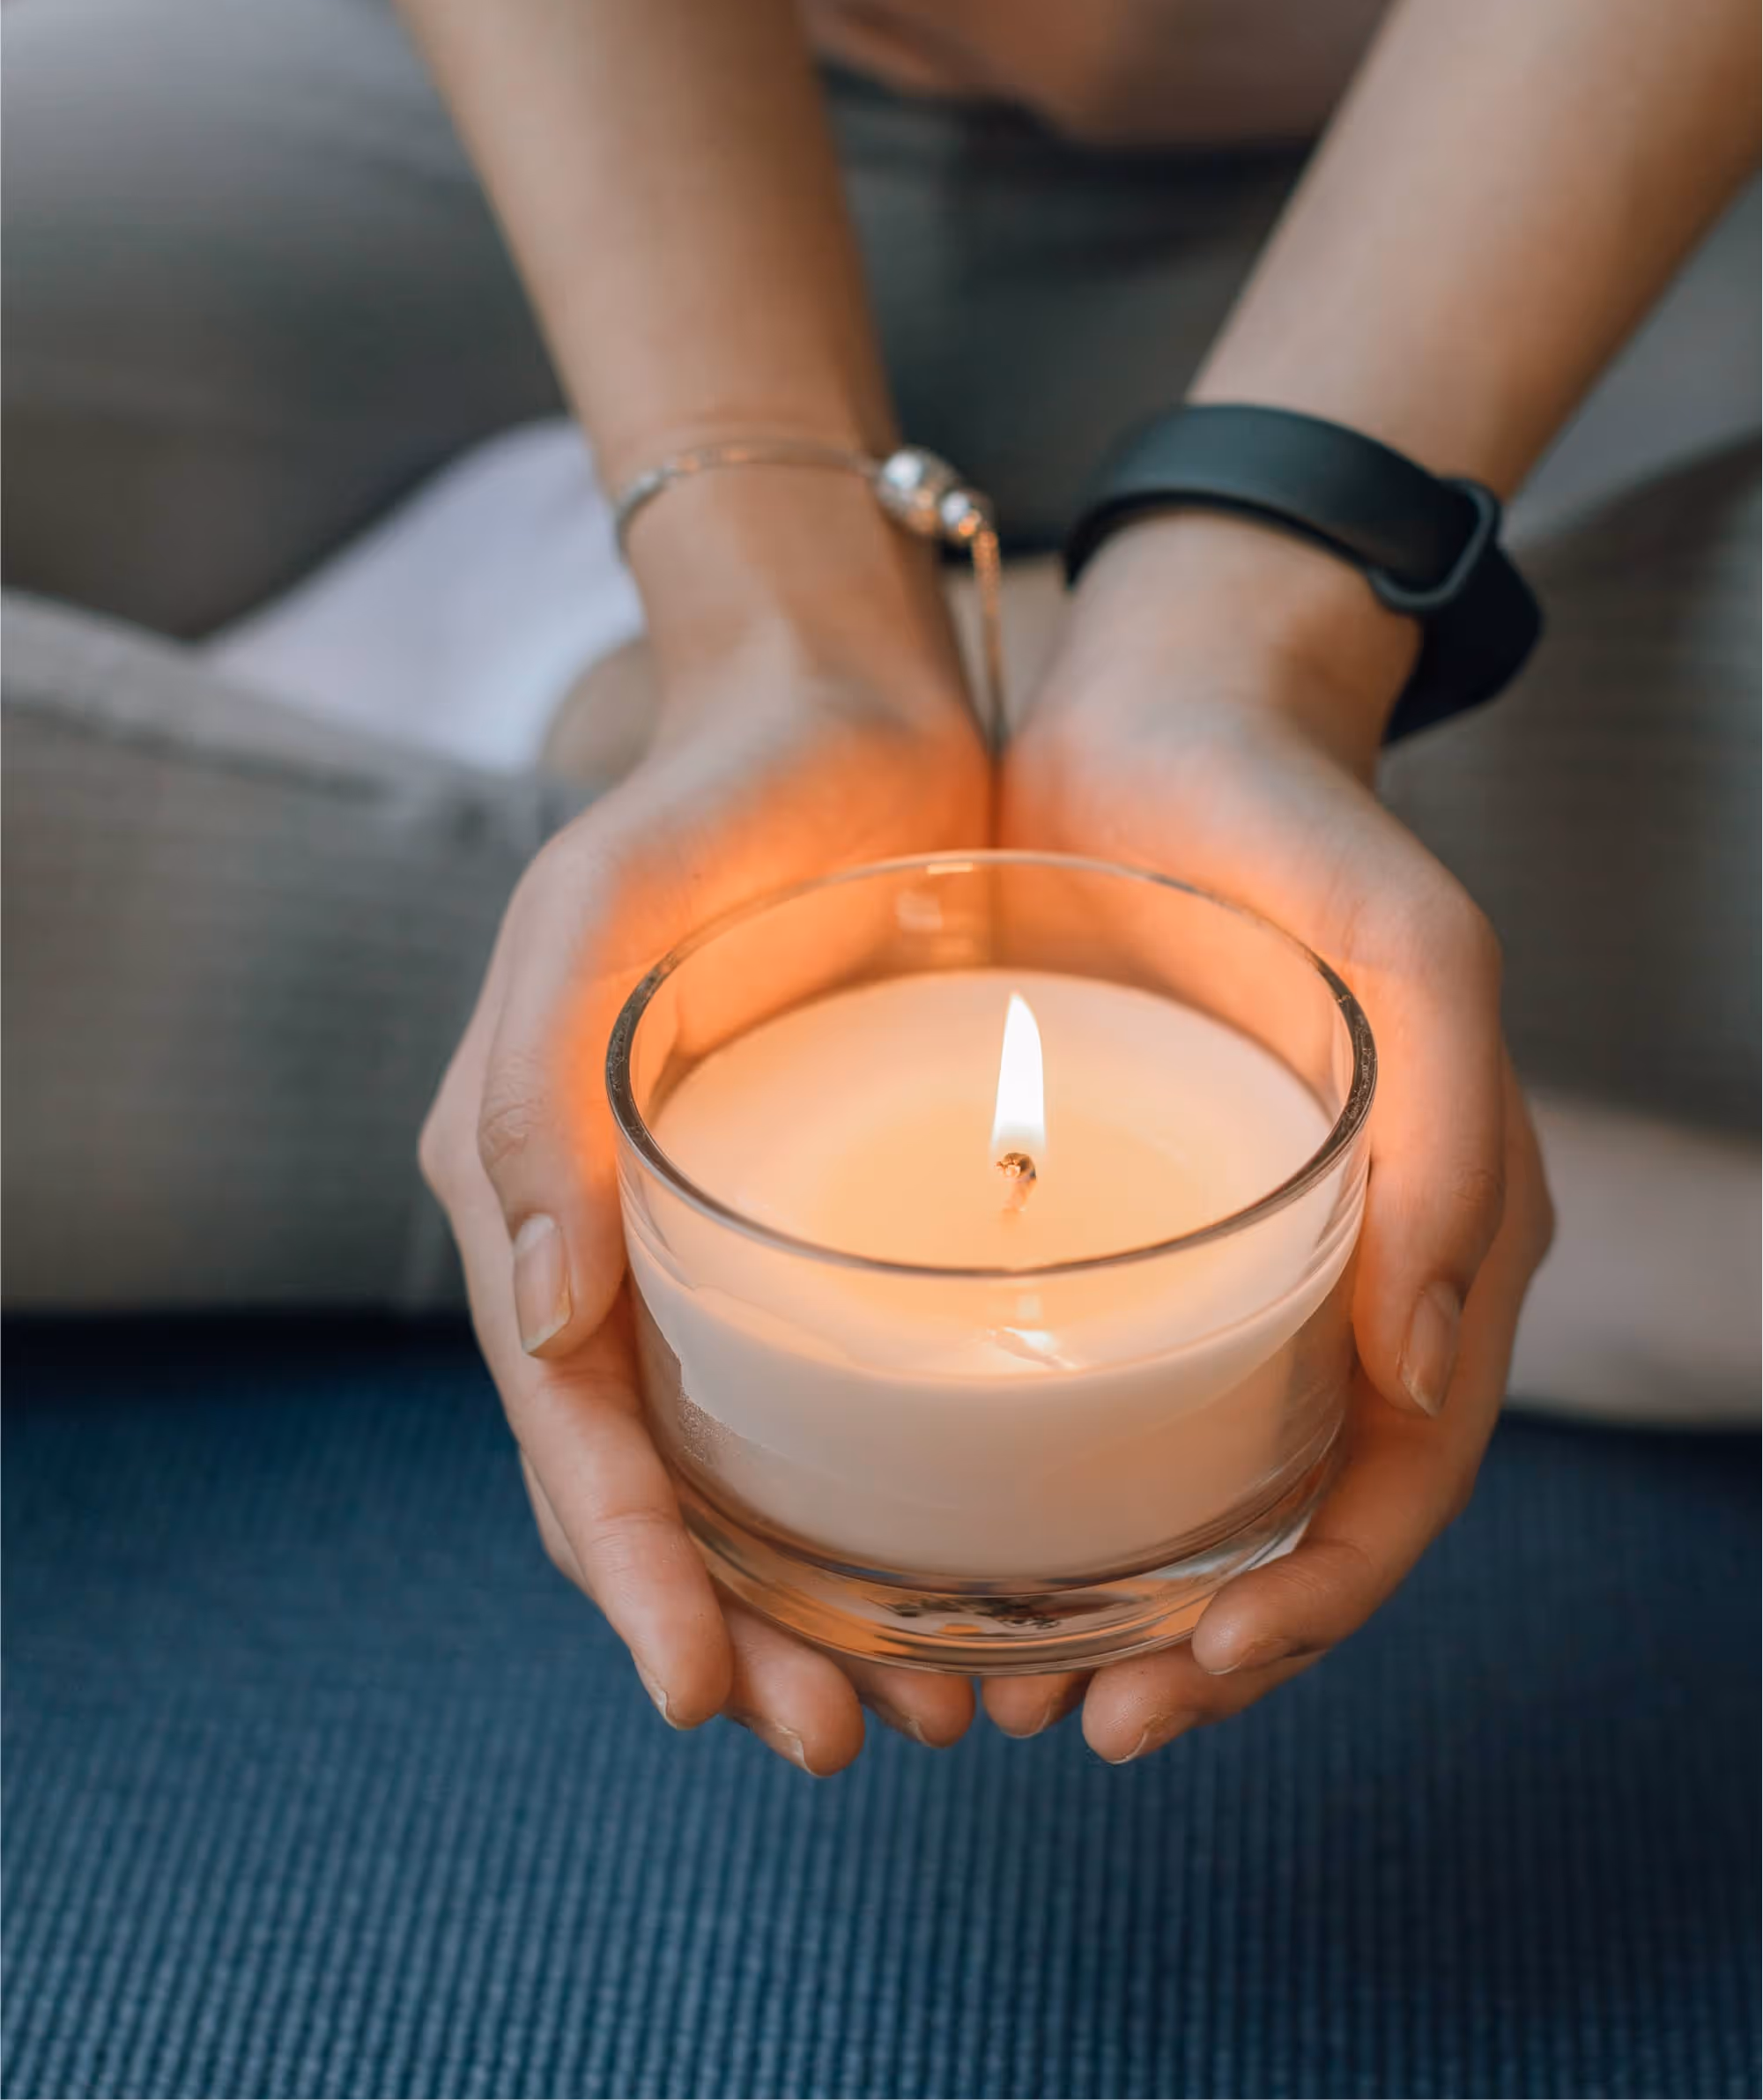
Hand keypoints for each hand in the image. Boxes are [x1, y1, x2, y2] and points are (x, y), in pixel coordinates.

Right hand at [421, 465, 989, 1771]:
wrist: (838, 716)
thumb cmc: (703, 808)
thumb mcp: (588, 919)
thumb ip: (531, 1105)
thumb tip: (542, 1323)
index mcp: (536, 1195)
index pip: (569, 1426)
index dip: (628, 1574)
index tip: (705, 1694)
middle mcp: (625, 1243)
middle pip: (662, 1488)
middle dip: (733, 1633)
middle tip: (834, 1741)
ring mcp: (740, 1243)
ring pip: (758, 1476)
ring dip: (819, 1609)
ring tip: (917, 1709)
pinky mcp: (848, 1221)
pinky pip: (853, 1397)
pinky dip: (893, 1506)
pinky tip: (972, 1574)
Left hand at [987, 510, 1553, 1759]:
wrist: (1163, 718)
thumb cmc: (1298, 829)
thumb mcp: (1416, 955)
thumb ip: (1455, 1151)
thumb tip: (1419, 1384)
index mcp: (1433, 1246)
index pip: (1396, 1485)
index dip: (1310, 1615)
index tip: (1184, 1688)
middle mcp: (1329, 1276)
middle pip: (1283, 1522)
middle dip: (1192, 1654)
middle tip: (1065, 1723)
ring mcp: (1213, 1252)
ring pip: (1179, 1482)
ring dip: (1104, 1607)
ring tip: (991, 1683)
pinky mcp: (1103, 1213)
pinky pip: (1082, 1383)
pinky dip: (1032, 1488)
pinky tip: (941, 1533)